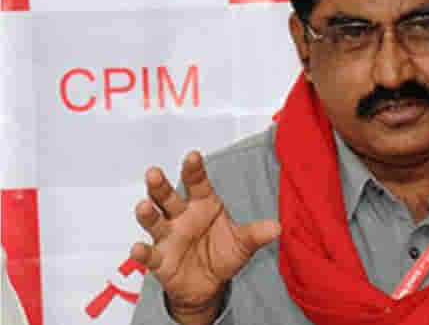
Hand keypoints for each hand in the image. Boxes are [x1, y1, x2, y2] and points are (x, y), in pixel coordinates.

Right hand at [131, 151, 279, 323]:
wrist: (209, 285)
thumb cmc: (223, 254)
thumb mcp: (243, 243)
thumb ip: (256, 234)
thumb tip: (277, 228)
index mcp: (203, 204)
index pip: (197, 183)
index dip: (194, 169)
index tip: (193, 156)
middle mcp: (182, 216)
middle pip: (167, 196)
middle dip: (160, 185)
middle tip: (154, 173)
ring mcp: (169, 236)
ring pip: (155, 220)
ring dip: (148, 212)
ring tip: (143, 205)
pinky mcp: (160, 259)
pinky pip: (150, 254)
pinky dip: (142, 252)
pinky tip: (138, 248)